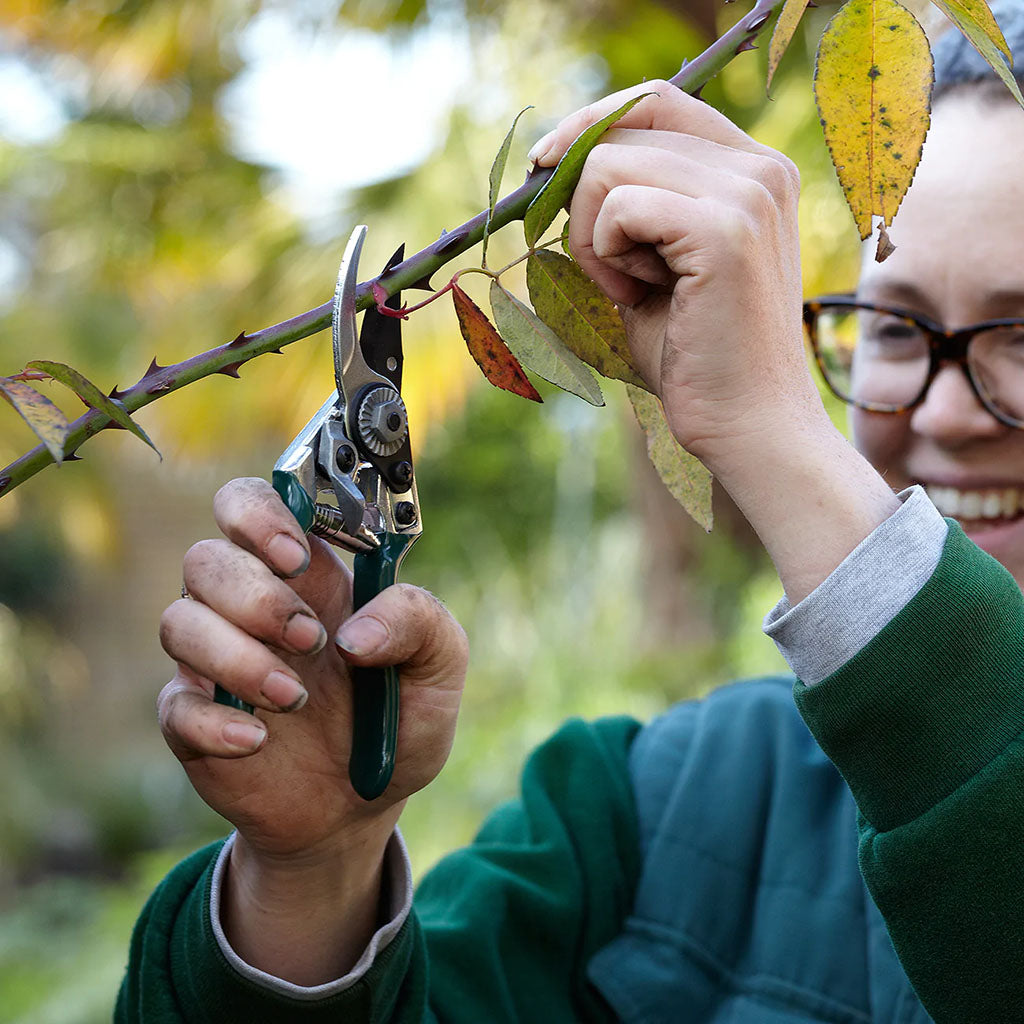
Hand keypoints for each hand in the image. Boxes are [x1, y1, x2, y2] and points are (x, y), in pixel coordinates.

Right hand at [157, 476, 467, 980]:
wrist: (362, 809)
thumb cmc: (398, 720)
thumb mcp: (440, 669)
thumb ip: (420, 622)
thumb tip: (356, 632)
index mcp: (309, 575)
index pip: (250, 503)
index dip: (258, 514)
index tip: (296, 557)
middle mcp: (252, 606)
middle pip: (206, 559)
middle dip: (256, 597)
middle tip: (310, 640)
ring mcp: (216, 661)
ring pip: (178, 621)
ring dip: (237, 658)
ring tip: (294, 699)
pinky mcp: (195, 720)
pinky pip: (174, 705)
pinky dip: (212, 722)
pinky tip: (257, 743)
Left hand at [532, 83, 899, 601]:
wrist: (747, 427)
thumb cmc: (694, 358)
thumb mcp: (652, 267)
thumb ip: (623, 209)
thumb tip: (555, 165)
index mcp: (753, 170)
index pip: (655, 101)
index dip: (589, 123)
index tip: (544, 165)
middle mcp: (761, 168)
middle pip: (622, 128)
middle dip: (580, 197)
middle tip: (604, 268)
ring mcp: (748, 194)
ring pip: (607, 166)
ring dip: (592, 236)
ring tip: (630, 291)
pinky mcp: (724, 229)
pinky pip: (616, 207)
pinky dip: (603, 256)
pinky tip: (636, 298)